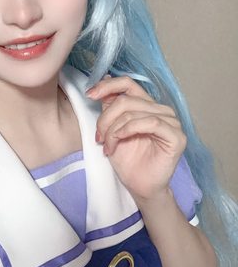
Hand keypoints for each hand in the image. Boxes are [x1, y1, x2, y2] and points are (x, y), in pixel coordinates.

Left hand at [86, 75, 186, 202]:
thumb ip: (111, 106)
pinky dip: (129, 130)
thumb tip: (106, 79)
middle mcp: (161, 110)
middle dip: (105, 119)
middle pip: (125, 100)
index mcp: (147, 105)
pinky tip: (120, 140)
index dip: (107, 86)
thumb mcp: (112, 129)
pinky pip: (150, 122)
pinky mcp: (176, 136)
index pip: (128, 84)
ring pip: (133, 112)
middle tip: (98, 137)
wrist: (139, 186)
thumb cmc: (128, 160)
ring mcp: (171, 122)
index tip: (90, 95)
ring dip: (113, 130)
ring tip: (108, 146)